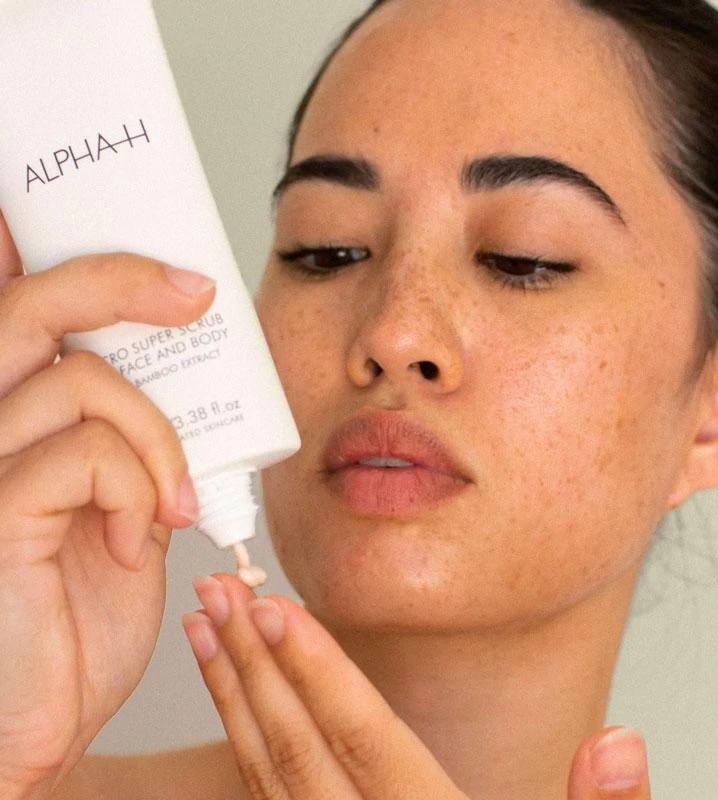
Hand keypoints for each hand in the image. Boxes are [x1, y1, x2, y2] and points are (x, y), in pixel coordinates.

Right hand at [0, 211, 215, 797]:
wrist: (37, 715)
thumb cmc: (73, 613)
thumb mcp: (115, 506)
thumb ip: (123, 441)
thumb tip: (174, 381)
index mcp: (4, 419)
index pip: (12, 310)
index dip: (33, 249)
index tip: (107, 228)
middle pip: (30, 309)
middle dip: (117, 280)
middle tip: (194, 292)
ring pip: (81, 383)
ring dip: (157, 438)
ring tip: (174, 501)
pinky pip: (86, 453)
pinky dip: (138, 489)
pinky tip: (133, 542)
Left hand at [184, 576, 650, 798]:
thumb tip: (619, 743)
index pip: (364, 740)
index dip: (319, 671)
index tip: (274, 610)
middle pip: (299, 746)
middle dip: (255, 661)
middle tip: (218, 592)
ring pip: (265, 770)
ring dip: (231, 691)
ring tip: (205, 627)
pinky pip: (264, 795)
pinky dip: (239, 737)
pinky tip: (230, 693)